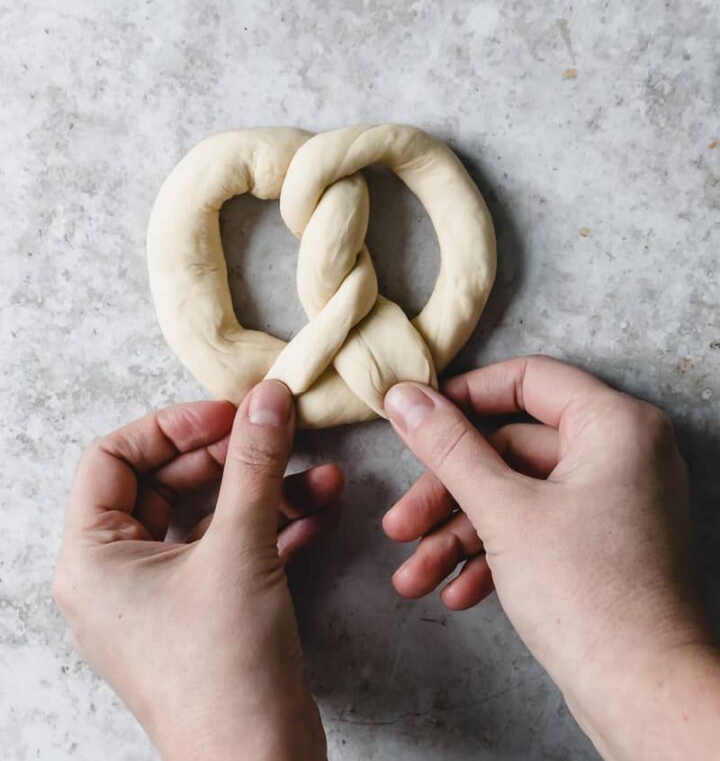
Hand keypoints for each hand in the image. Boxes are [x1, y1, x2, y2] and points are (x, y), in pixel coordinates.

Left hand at [53, 381, 340, 760]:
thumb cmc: (225, 669)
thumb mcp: (240, 548)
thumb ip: (255, 464)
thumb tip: (268, 399)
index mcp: (94, 557)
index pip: (114, 458)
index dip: (171, 426)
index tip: (227, 413)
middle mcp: (119, 575)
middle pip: (168, 483)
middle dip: (232, 458)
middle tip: (278, 434)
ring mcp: (163, 597)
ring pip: (209, 518)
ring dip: (266, 492)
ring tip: (323, 476)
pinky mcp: (204, 614)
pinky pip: (231, 551)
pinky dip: (273, 528)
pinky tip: (321, 510)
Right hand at [383, 356, 719, 760]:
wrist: (644, 695)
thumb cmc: (589, 596)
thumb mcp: (503, 511)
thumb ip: (449, 447)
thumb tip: (404, 396)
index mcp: (615, 425)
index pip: (528, 379)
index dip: (465, 395)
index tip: (417, 418)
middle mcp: (622, 454)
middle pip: (511, 447)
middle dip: (448, 493)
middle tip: (400, 524)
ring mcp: (613, 501)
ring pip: (517, 495)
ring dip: (460, 534)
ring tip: (413, 576)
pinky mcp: (602, 544)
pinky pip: (537, 529)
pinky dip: (494, 555)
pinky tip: (456, 592)